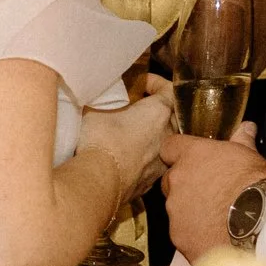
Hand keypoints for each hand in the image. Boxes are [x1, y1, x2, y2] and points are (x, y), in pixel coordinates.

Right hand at [77, 76, 174, 204]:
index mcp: (158, 112)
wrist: (100, 181)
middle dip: (156, 111)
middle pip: (170, 117)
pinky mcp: (150, 182)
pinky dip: (142, 158)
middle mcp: (167, 136)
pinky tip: (125, 158)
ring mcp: (161, 161)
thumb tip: (98, 94)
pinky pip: (150, 164)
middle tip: (137, 108)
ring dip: (150, 137)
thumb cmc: (101, 138)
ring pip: (162, 143)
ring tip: (130, 135)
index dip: (156, 83)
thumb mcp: (96, 107)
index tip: (141, 83)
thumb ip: (103, 99)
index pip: (169, 90)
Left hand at [161, 120, 265, 261]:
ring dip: (190, 212)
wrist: (260, 224)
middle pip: (170, 181)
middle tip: (209, 193)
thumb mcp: (250, 156)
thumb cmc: (256, 185)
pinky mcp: (179, 236)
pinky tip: (215, 235)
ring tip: (216, 219)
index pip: (169, 147)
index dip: (179, 154)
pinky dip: (194, 234)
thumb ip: (241, 140)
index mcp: (191, 156)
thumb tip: (246, 127)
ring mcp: (175, 211)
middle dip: (184, 186)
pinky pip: (182, 233)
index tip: (191, 161)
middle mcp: (177, 181)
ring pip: (176, 209)